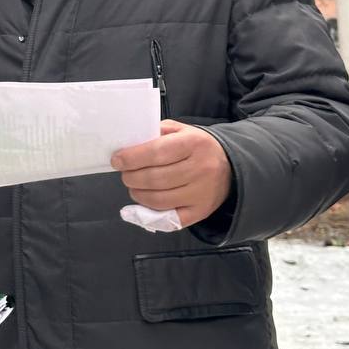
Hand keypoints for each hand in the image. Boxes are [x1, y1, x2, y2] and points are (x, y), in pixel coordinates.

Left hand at [110, 120, 232, 227]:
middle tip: (125, 174)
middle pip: (155, 178)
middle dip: (131, 177)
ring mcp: (202, 193)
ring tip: (134, 186)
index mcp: (194, 143)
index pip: (156, 152)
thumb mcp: (181, 130)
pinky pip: (170, 217)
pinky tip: (145, 201)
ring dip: (138, 194)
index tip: (117, 160)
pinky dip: (151, 212)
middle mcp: (201, 169)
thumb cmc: (197, 147)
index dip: (132, 158)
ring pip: (159, 199)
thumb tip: (129, 144)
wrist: (231, 167)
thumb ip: (156, 133)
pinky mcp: (201, 212)